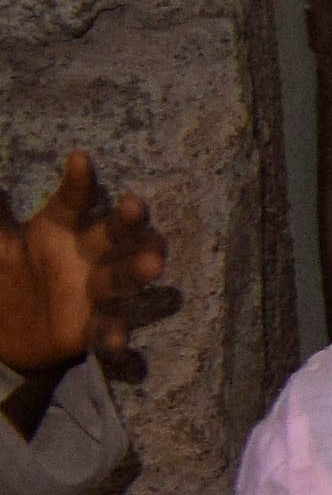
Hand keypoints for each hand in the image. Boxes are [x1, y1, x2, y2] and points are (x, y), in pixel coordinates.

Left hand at [0, 155, 177, 380]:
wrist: (8, 332)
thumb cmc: (7, 275)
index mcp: (60, 231)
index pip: (72, 202)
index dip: (77, 182)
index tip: (78, 159)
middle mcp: (85, 256)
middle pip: (112, 235)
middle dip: (127, 222)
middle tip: (135, 205)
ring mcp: (92, 293)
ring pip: (121, 278)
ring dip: (137, 270)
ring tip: (153, 263)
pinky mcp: (91, 329)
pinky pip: (105, 331)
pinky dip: (114, 334)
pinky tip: (118, 335)